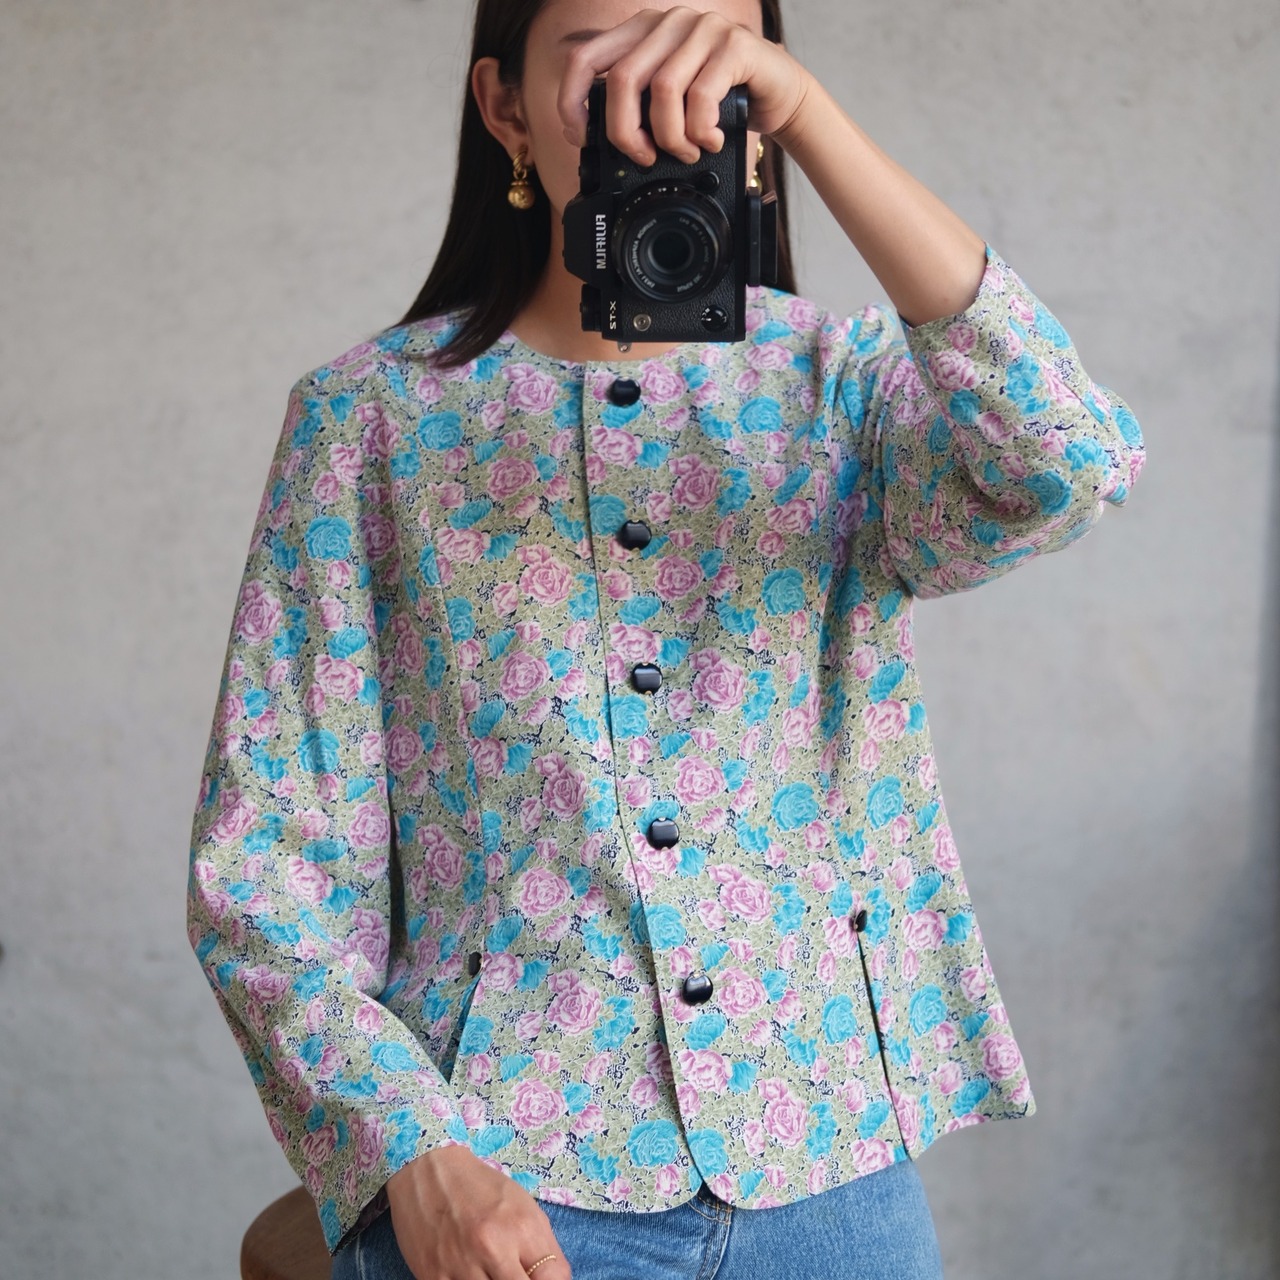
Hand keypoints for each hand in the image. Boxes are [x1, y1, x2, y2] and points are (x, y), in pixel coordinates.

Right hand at [385, 1144, 570, 1279]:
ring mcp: (462, 1266)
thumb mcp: (522, 1206)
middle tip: (519, 1275)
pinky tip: (471, 1275)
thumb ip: (539, 1246)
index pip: (555, 1278)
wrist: (427, 1172)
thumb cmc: (480, 1187)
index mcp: (521, 1227)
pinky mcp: (434, 1278)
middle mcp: (493, 1248)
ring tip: (494, 1273)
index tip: (543, 1278)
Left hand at [556, 5, 814, 164]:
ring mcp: (702, 28)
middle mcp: (668, 22)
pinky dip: (701, 130)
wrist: (779, 93)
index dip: (573, 101)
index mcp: (642, 31)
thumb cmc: (721, 102)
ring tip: (685, 153)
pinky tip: (710, 141)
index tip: (582, 138)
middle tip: (644, 157)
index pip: (586, 58)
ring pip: (662, 91)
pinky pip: (701, 95)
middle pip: (621, 80)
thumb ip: (635, 107)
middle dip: (626, 133)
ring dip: (670, 137)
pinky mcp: (734, 45)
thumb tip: (594, 140)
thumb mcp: (668, 102)